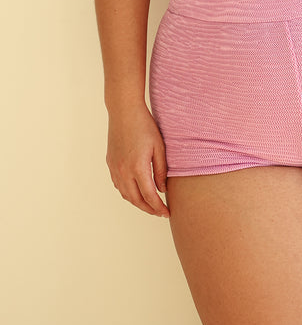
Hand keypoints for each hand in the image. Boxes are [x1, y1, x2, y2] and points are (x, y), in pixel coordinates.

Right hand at [106, 103, 170, 218]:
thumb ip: (161, 170)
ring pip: (125, 194)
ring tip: (149, 205)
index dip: (158, 207)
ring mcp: (115, 168)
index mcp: (137, 168)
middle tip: (159, 212)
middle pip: (136, 200)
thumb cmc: (145, 126)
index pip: (149, 196)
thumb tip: (163, 190)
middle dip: (148, 209)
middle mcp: (123, 171)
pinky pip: (118, 185)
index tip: (167, 213)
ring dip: (137, 203)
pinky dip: (128, 193)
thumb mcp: (159, 147)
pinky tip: (136, 191)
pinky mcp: (110, 163)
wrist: (124, 112)